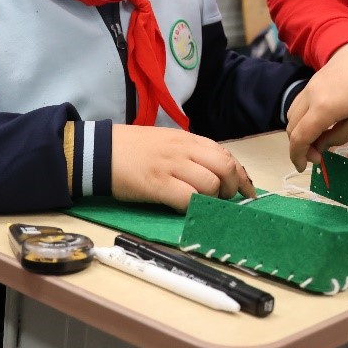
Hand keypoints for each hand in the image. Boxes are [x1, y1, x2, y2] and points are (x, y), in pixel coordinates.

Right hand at [110, 125, 254, 211]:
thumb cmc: (134, 148)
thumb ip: (191, 153)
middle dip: (232, 188)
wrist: (101, 151)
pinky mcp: (157, 184)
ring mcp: (171, 166)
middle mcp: (184, 150)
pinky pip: (187, 198)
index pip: (226, 155)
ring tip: (204, 204)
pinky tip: (186, 209)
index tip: (247, 191)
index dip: (241, 175)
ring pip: (209, 184)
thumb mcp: (168, 141)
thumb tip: (216, 172)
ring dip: (213, 199)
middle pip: (224, 168)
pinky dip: (194, 207)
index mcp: (188, 139)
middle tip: (226, 200)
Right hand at [287, 30, 347, 171]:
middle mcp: (310, 97)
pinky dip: (303, 117)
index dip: (297, 156)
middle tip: (318, 156)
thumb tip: (320, 147)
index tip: (304, 168)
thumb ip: (337, 138)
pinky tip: (320, 122)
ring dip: (299, 131)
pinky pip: (299, 103)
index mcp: (322, 110)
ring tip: (318, 139)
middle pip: (291, 127)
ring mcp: (310, 86)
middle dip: (299, 146)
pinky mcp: (314, 79)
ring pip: (292, 114)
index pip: (299, 139)